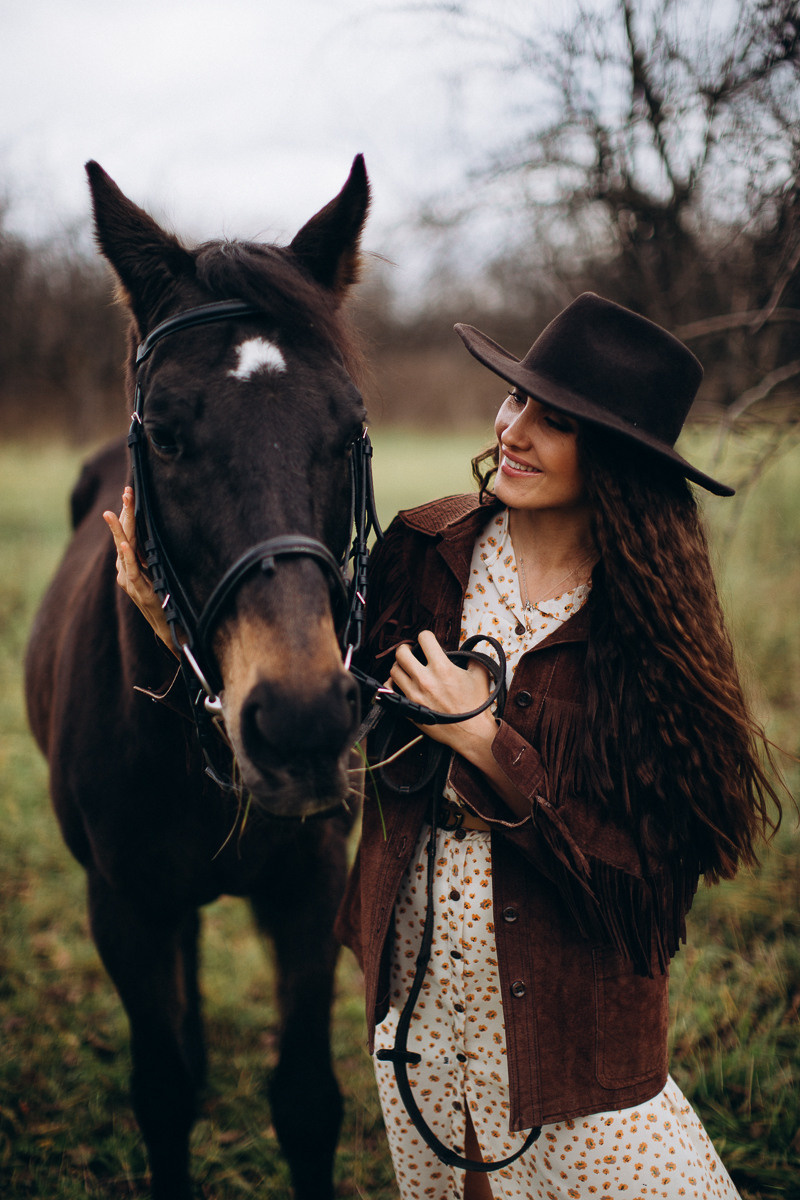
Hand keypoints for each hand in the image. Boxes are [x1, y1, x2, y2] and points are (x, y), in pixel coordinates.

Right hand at [103, 487, 175, 650]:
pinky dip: (127, 555)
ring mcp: (129, 580)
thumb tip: (154, 537)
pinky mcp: (137, 590)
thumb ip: (152, 558)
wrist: (168, 627)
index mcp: (130, 565)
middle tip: (127, 491)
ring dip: (119, 529)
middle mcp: (125, 571)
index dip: (127, 514)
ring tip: (113, 511)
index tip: (129, 493)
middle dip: (124, 513)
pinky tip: (124, 542)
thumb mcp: (159, 573)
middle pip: (123, 537)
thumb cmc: (166, 599)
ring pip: (123, 550)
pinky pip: (132, 569)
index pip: (128, 534)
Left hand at [390, 630, 497, 752]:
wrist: (471, 732)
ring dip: (400, 666)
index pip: (424, 639)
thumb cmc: (476, 705)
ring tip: (407, 667)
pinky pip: (391, 691)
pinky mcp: (409, 707)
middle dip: (406, 649)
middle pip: (401, 653)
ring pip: (394, 670)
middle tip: (411, 652)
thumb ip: (473, 658)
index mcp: (442, 668)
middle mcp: (425, 679)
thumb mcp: (480, 675)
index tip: (428, 642)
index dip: (426, 637)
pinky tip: (399, 682)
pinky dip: (392, 684)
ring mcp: (415, 694)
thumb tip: (468, 651)